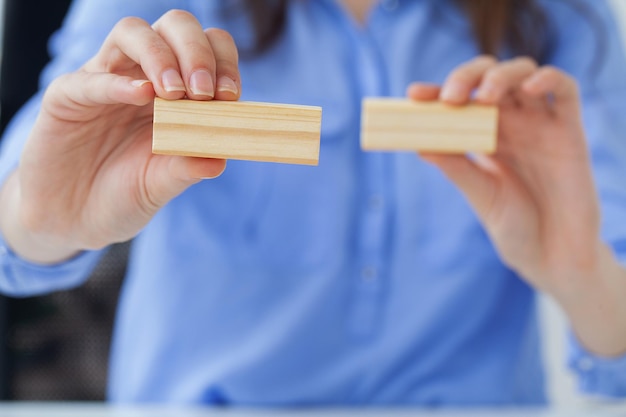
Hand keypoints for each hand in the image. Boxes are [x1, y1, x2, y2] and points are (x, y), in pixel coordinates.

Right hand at [1, 10, 237, 262]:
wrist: (76, 220)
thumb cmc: (125, 195)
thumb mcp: (162, 184)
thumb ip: (188, 168)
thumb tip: (221, 159)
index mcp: (176, 91)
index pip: (207, 50)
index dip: (222, 63)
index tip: (229, 95)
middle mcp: (143, 76)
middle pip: (174, 27)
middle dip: (196, 51)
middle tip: (203, 91)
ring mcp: (105, 81)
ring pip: (132, 32)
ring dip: (160, 56)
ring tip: (174, 93)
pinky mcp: (67, 97)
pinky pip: (90, 78)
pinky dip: (118, 83)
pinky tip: (141, 95)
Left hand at [408, 56, 599, 295]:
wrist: (552, 256)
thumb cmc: (513, 226)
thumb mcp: (480, 195)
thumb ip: (456, 167)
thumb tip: (420, 144)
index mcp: (484, 137)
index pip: (459, 103)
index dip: (436, 93)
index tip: (413, 95)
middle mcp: (511, 125)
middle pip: (489, 77)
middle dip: (466, 77)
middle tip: (450, 98)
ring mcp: (540, 124)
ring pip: (523, 73)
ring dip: (501, 75)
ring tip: (486, 98)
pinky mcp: (570, 130)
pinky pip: (565, 89)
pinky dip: (548, 78)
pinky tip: (530, 88)